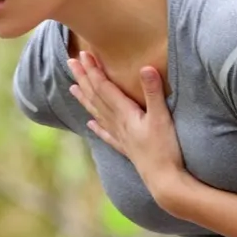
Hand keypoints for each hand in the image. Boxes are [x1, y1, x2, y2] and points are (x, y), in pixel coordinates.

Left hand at [67, 52, 191, 207]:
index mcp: (124, 113)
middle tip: (71, 62)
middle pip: (96, 97)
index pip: (104, 87)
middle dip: (84, 78)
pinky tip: (90, 125)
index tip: (83, 55)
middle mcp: (117, 124)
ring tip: (72, 87)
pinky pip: (106, 135)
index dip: (93, 70)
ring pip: (97, 113)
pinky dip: (97, 127)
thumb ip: (153, 92)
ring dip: (85, 99)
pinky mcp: (126, 148)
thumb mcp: (162, 117)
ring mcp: (120, 137)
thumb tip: (146, 67)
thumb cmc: (165, 149)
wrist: (164, 181)